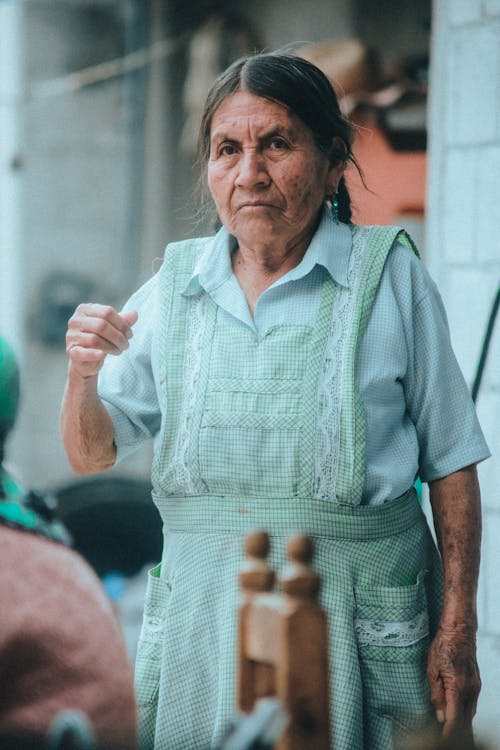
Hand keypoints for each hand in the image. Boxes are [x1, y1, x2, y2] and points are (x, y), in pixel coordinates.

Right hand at [65, 303, 137, 377]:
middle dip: (118, 336)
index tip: (130, 335)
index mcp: (85, 309)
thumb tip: (135, 314)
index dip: (122, 324)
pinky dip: (94, 354)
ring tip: (119, 351)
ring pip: (94, 339)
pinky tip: (103, 355)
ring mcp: (71, 335)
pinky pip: (82, 352)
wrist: (87, 360)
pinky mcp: (71, 350)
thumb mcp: (113, 329)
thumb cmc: (100, 340)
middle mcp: (75, 320)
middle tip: (126, 345)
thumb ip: (123, 321)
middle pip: (102, 325)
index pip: (107, 312)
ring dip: (111, 347)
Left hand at [427, 624, 480, 739]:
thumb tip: (439, 715)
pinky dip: (465, 713)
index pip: (454, 720)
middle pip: (465, 721)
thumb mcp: (432, 669)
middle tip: (445, 739)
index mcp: (457, 688)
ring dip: (461, 724)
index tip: (442, 741)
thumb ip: (436, 694)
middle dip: (456, 733)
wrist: (459, 630)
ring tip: (450, 731)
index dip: (448, 734)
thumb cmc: (444, 645)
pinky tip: (458, 715)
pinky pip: (472, 704)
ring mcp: (475, 686)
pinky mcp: (476, 682)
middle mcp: (469, 690)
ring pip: (470, 713)